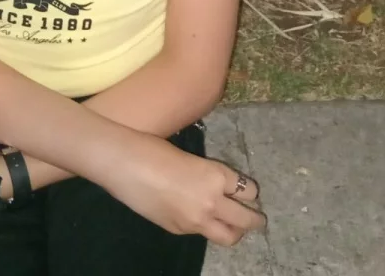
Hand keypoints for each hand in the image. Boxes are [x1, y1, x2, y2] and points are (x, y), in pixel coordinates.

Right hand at [101, 133, 265, 246]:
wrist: (126, 165)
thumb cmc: (154, 148)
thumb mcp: (190, 157)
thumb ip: (208, 175)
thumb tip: (218, 187)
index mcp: (216, 175)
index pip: (247, 190)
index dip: (250, 191)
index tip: (250, 193)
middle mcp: (212, 200)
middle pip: (246, 219)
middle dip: (255, 220)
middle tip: (259, 220)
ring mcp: (196, 220)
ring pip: (229, 236)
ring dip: (236, 232)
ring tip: (237, 229)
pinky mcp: (180, 231)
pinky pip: (203, 233)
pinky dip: (207, 228)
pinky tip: (202, 220)